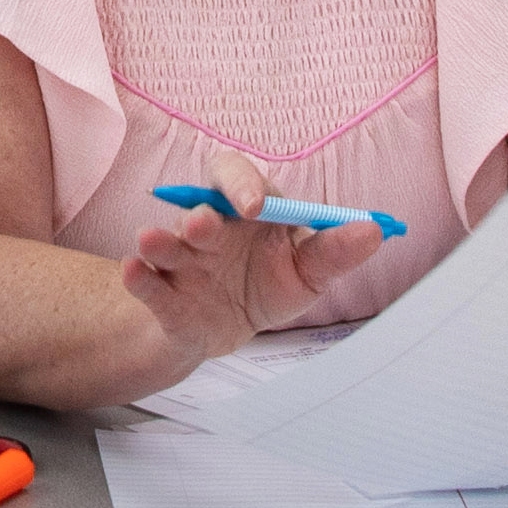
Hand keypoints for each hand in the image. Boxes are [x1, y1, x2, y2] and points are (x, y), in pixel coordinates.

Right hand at [121, 198, 395, 382]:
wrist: (227, 330)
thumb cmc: (266, 285)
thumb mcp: (308, 274)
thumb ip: (335, 252)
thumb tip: (374, 231)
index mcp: (243, 211)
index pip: (235, 177)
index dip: (241, 185)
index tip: (258, 206)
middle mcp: (207, 229)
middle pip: (196, 210)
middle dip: (199, 218)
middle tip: (205, 226)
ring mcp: (181, 262)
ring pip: (165, 244)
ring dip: (158, 241)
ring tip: (151, 241)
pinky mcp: (164, 296)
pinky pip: (146, 283)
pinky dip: (137, 278)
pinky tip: (133, 271)